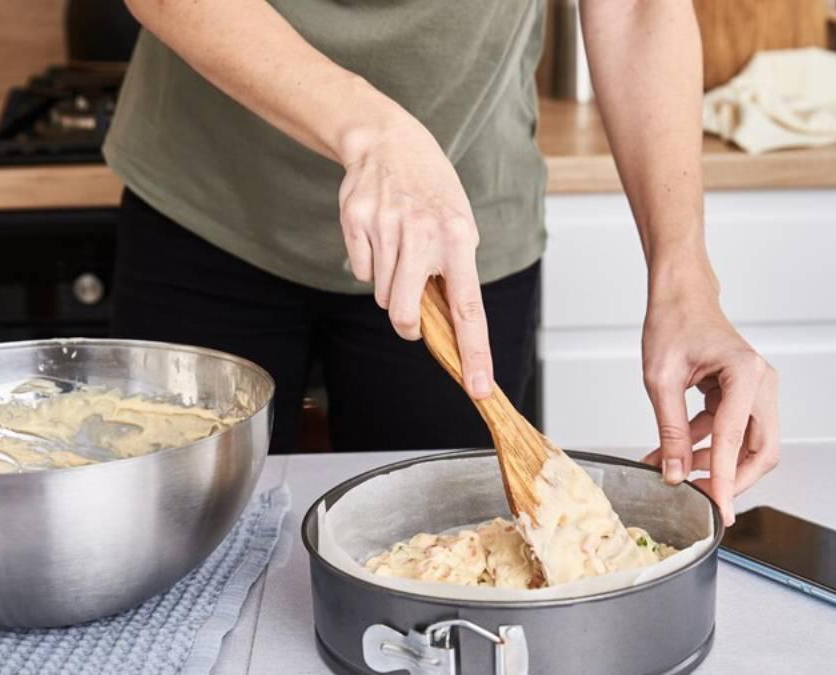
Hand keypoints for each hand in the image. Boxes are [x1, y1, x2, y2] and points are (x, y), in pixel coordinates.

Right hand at [338, 116, 492, 398]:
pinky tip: (378, 236)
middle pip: (405, 313)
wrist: (389, 143)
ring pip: (382, 295)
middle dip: (407, 323)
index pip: (468, 308)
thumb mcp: (458, 226)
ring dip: (390, 286)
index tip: (478, 387)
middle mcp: (423, 234)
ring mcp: (386, 227)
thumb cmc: (431, 193)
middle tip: (412, 310)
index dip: (474, 352)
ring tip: (400, 250)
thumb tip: (447, 329)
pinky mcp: (356, 221)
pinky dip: (369, 265)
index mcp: (458, 238)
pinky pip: (360, 272)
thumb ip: (454, 273)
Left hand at [640, 284, 778, 525]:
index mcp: (745, 373)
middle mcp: (761, 382)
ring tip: (671, 469)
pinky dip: (708, 447)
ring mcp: (757, 389)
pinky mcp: (745, 395)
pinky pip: (733, 432)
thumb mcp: (661, 380)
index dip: (724, 480)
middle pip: (760, 450)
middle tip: (699, 499)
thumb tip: (675, 473)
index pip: (736, 440)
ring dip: (713, 463)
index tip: (718, 511)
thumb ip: (670, 431)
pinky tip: (676, 453)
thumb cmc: (673, 322)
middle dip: (730, 479)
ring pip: (748, 446)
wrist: (680, 296)